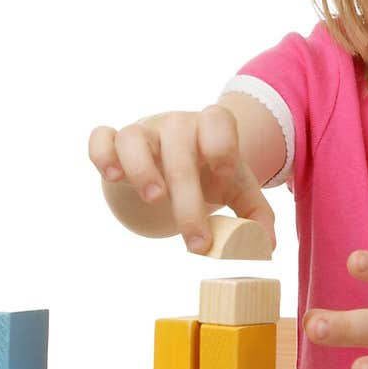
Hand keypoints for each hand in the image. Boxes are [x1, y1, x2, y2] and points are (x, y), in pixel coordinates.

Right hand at [88, 107, 275, 253]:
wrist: (177, 163)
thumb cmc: (210, 175)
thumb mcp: (237, 189)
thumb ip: (256, 214)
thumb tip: (266, 246)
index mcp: (211, 128)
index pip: (218, 121)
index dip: (222, 147)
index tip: (224, 180)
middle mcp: (177, 125)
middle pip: (178, 150)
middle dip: (187, 198)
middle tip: (195, 242)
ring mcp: (144, 130)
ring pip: (133, 137)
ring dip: (141, 168)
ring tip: (153, 200)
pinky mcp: (116, 141)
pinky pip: (101, 137)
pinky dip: (102, 154)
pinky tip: (113, 178)